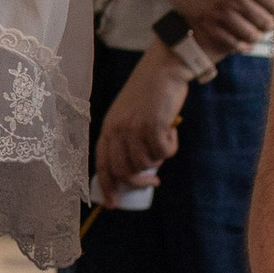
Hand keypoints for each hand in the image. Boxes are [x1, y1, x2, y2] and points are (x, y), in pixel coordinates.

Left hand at [94, 41, 189, 198]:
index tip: (112, 203)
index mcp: (108, 127)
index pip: (101, 163)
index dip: (106, 186)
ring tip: (164, 142)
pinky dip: (170, 148)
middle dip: (138, 182)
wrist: (164, 69)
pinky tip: (171, 132)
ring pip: (145, 164)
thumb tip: (136, 169)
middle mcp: (118, 129)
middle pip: (123, 170)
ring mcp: (135, 128)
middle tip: (153, 180)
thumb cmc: (149, 93)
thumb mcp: (128, 114)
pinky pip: (163, 153)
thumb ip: (126, 137)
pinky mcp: (154, 126)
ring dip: (158, 159)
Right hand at [150, 0, 273, 51]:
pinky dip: (240, 45)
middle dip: (269, 21)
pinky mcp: (205, 22)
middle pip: (265, 21)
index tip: (272, 5)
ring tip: (255, 29)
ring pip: (250, 35)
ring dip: (257, 34)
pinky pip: (229, 42)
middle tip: (266, 18)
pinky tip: (242, 41)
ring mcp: (219, 13)